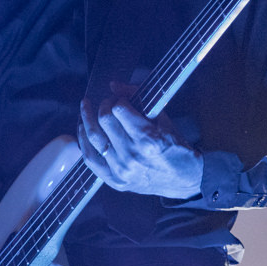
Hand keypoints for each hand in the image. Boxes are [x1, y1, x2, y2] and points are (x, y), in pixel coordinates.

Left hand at [78, 93, 203, 198]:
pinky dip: (83, 141)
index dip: (118, 100)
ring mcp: (122, 170)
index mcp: (148, 138)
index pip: (119, 109)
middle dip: (103, 105)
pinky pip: (90, 159)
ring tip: (85, 108)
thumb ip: (138, 99)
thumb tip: (114, 85)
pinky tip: (83, 129)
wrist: (183, 179)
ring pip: (93, 138)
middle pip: (104, 121)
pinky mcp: (114, 180)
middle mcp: (132, 155)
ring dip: (86, 119)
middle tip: (106, 103)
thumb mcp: (163, 119)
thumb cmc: (175, 147)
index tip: (121, 100)